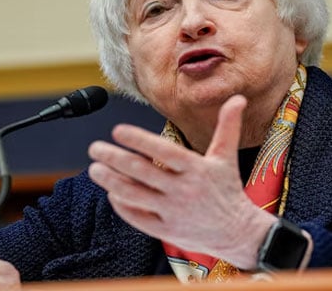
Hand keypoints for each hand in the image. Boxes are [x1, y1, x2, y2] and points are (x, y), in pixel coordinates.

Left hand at [88, 95, 275, 269]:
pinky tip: (111, 192)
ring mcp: (173, 212)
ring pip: (134, 195)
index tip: (117, 130)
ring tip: (94, 168)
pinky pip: (138, 217)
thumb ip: (228, 126)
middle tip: (95, 148)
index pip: (164, 151)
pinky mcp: (166, 231)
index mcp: (197, 169)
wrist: (237, 233)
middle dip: (115, 159)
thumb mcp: (226, 157)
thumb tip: (238, 98)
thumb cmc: (228, 190)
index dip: (139, 140)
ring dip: (111, 181)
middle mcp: (183, 190)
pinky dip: (122, 205)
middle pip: (142, 172)